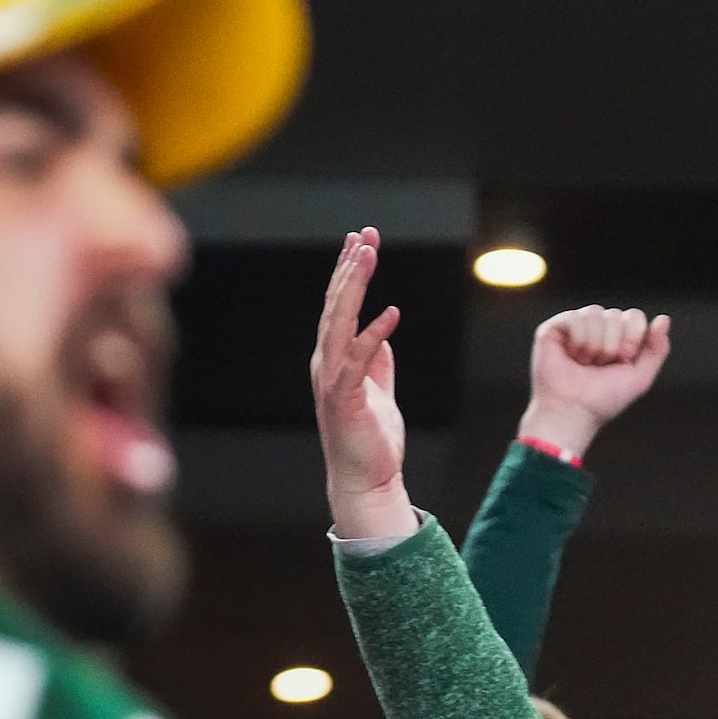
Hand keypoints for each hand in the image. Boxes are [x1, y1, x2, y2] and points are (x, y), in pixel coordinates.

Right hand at [310, 228, 412, 539]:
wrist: (365, 483)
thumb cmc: (370, 442)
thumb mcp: (378, 392)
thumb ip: (376, 362)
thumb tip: (383, 333)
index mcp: (333, 359)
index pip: (338, 306)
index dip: (348, 272)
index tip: (360, 240)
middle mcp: (326, 364)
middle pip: (335, 306)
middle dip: (349, 268)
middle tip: (364, 235)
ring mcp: (332, 381)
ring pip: (339, 324)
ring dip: (353, 288)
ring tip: (367, 257)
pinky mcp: (344, 400)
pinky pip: (358, 361)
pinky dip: (373, 336)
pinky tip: (391, 314)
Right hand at [521, 307, 670, 456]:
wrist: (574, 413)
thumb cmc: (604, 400)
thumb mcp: (640, 377)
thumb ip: (657, 349)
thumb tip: (664, 319)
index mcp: (619, 337)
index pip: (634, 316)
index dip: (632, 338)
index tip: (622, 361)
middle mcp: (598, 328)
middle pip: (616, 314)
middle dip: (613, 344)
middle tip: (600, 365)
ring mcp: (575, 327)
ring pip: (595, 313)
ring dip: (595, 345)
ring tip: (584, 363)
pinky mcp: (554, 329)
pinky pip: (574, 318)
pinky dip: (578, 341)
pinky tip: (571, 356)